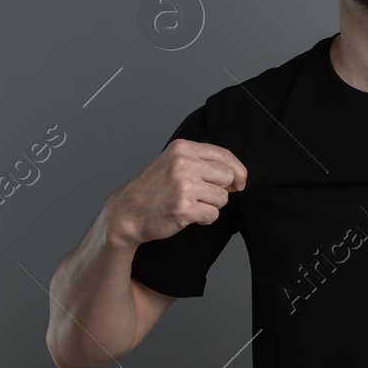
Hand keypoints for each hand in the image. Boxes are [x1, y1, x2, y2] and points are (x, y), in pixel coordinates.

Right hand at [107, 139, 246, 246]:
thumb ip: (201, 162)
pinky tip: (189, 215)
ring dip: (211, 205)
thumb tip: (237, 175)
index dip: (238, 171)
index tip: (240, 182)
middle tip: (204, 196)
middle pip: (227, 176)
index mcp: (182, 148)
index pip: (225, 156)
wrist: (127, 212)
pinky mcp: (184, 208)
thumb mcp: (173, 161)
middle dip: (221, 189)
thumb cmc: (153, 189)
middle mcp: (183, 164)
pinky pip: (213, 214)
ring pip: (222, 197)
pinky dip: (205, 218)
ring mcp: (184, 186)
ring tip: (191, 204)